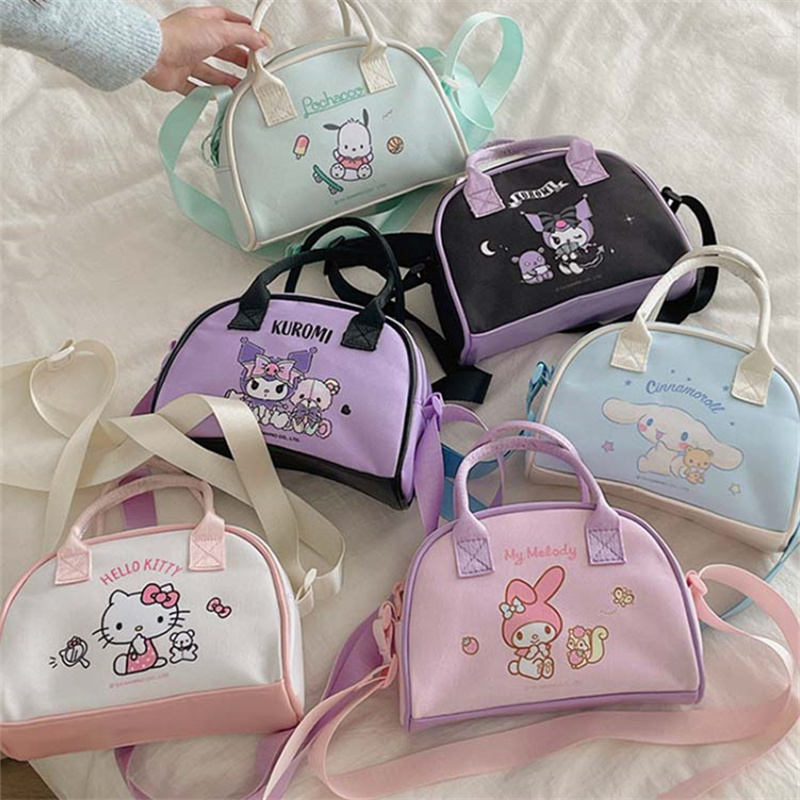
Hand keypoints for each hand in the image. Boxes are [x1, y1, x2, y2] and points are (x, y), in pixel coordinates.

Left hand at [144, 6, 269, 94]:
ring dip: (226, 79)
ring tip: (241, 87)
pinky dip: (207, 93)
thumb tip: (262, 38)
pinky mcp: (177, 77)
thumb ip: (244, 34)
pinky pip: (195, 88)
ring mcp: (185, 58)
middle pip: (222, 50)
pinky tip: (218, 96)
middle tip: (253, 68)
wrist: (153, 55)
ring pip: (210, 71)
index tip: (260, 41)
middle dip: (238, 59)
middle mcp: (194, 39)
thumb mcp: (220, 30)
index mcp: (203, 21)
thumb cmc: (179, 36)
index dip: (245, 30)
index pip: (229, 22)